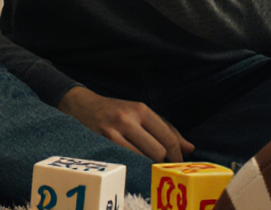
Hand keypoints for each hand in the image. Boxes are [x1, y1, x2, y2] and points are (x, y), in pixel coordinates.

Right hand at [58, 86, 193, 161]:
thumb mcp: (140, 113)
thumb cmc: (115, 111)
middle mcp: (127, 118)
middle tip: (161, 166)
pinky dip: (132, 165)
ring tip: (145, 164)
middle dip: (161, 161)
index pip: (167, 137)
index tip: (177, 163)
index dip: (176, 154)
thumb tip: (190, 148)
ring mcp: (112, 131)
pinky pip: (125, 161)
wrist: (81, 105)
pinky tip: (132, 163)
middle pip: (157, 151)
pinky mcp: (101, 142)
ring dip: (146, 165)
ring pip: (141, 159)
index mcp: (140, 109)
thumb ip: (166, 129)